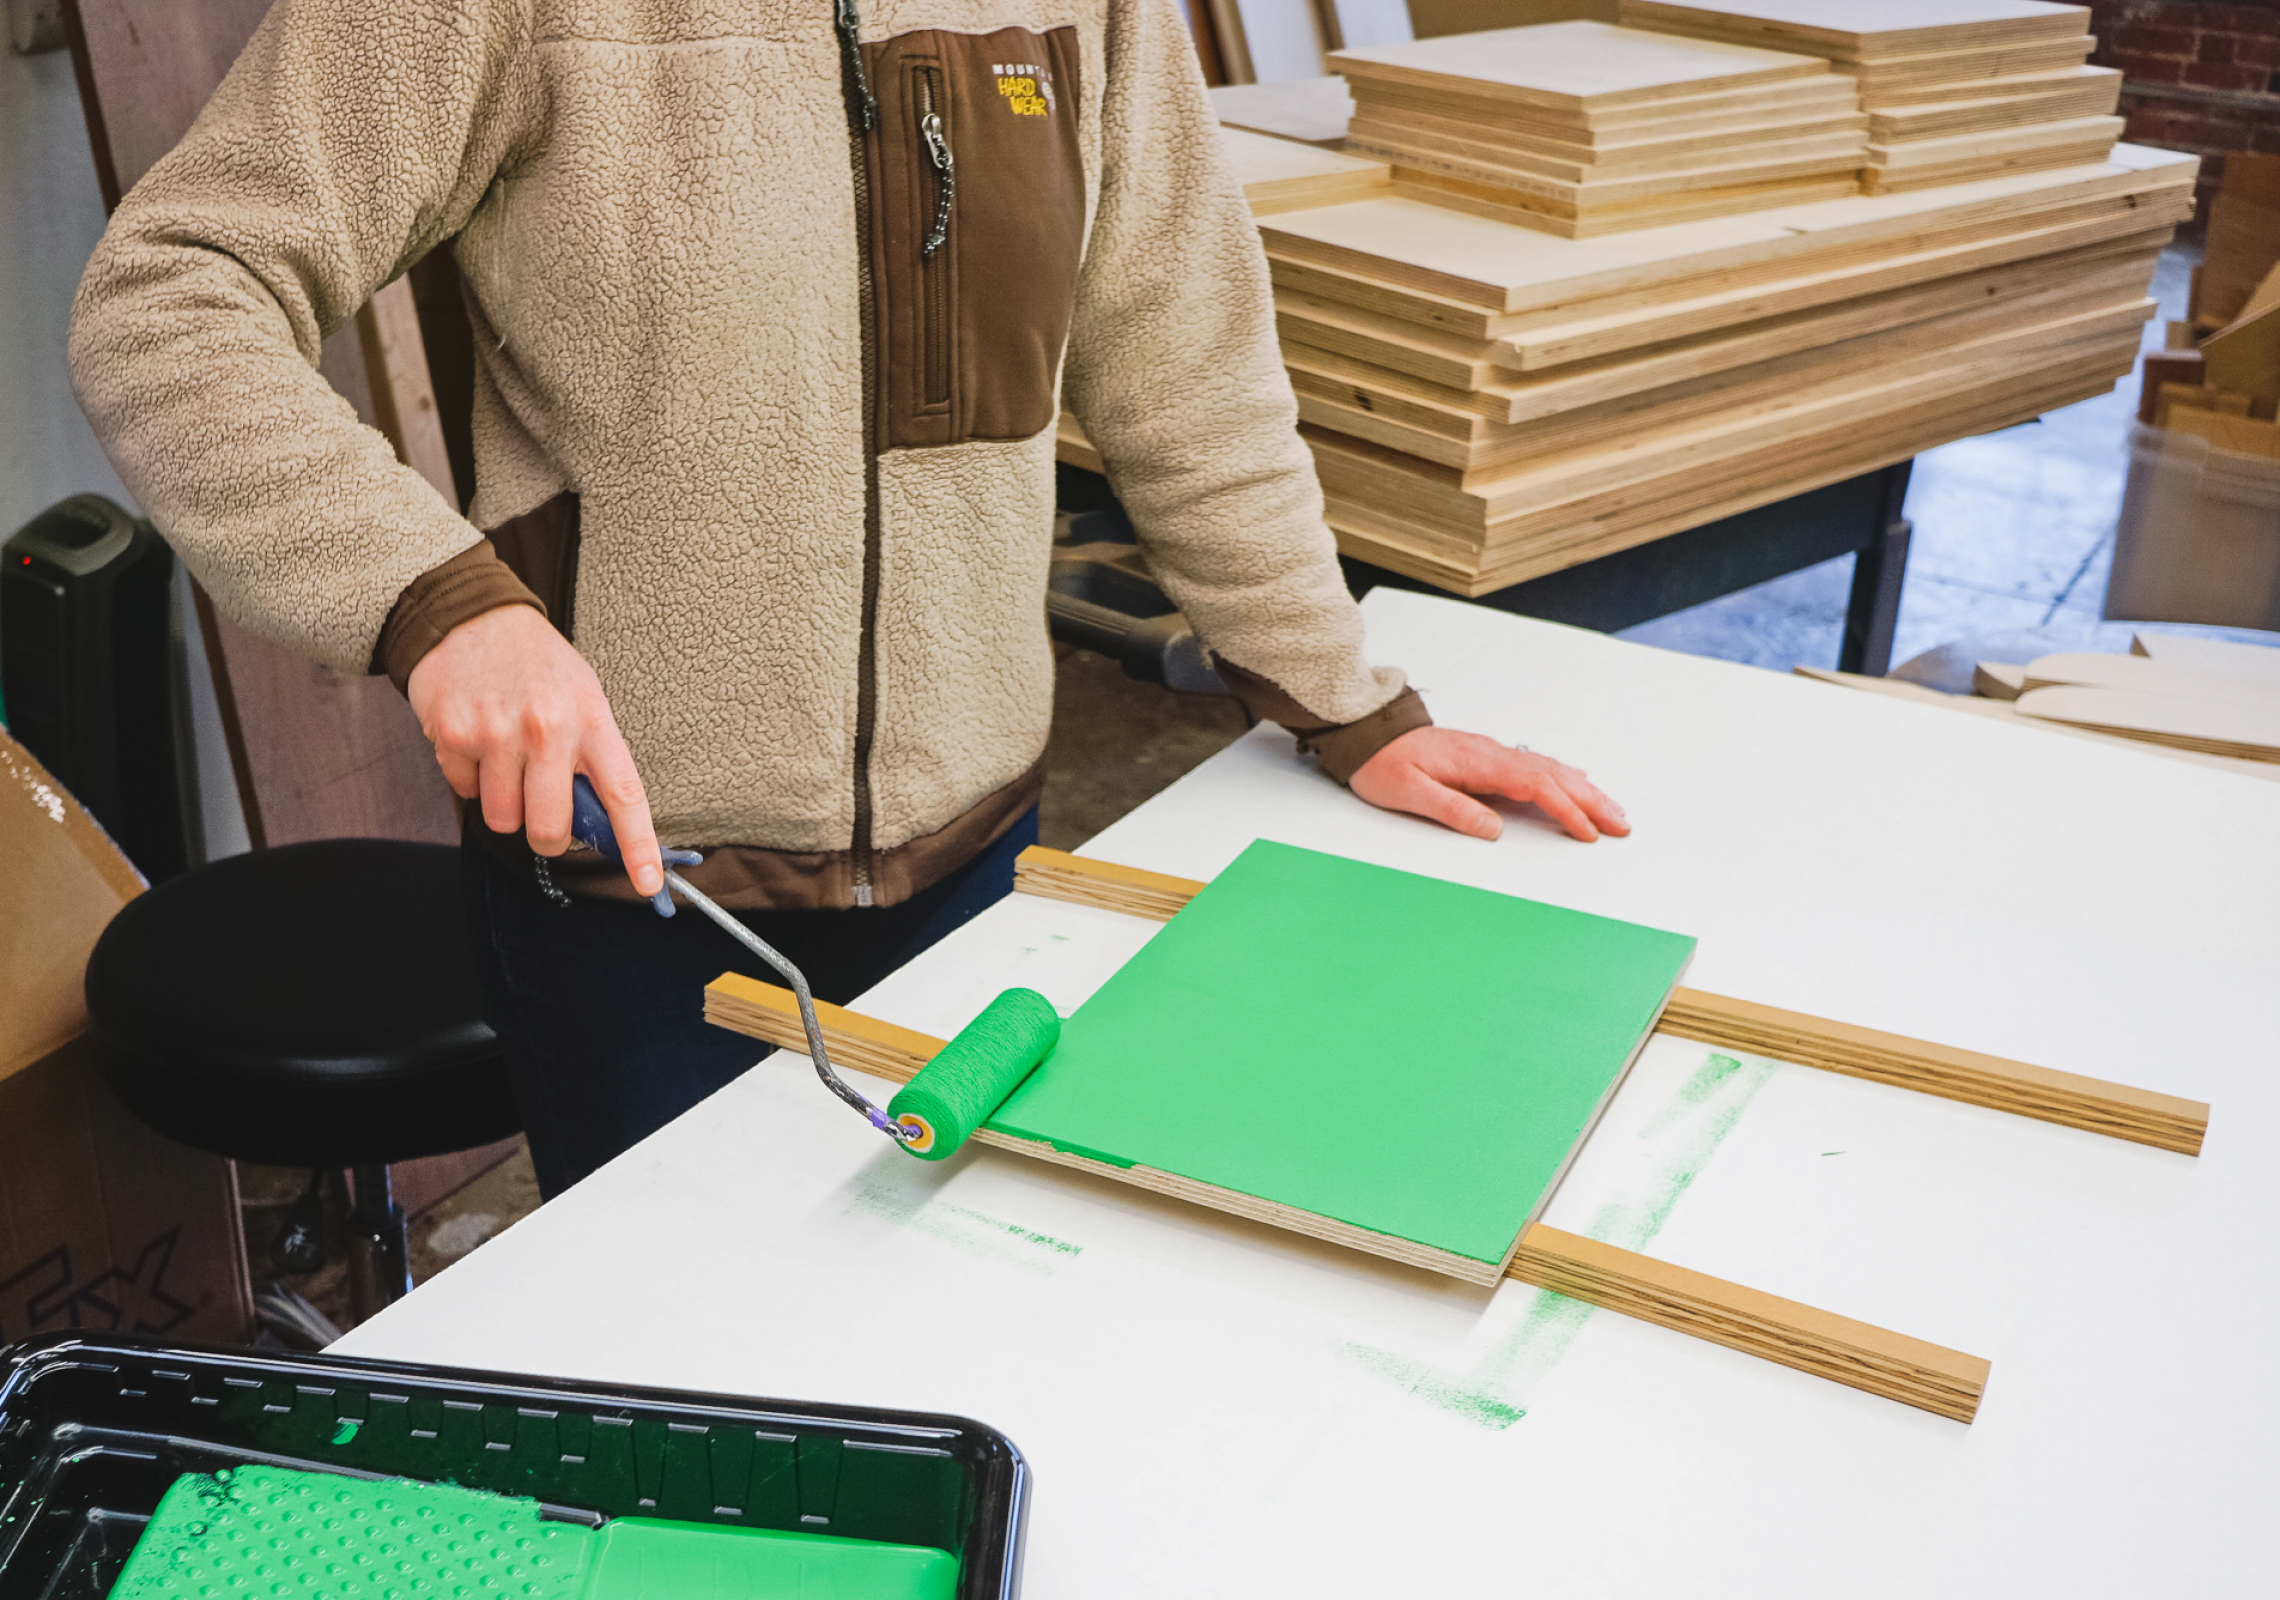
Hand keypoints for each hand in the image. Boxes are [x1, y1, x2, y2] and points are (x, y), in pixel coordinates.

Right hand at [407, 603, 664, 895]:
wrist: (471, 616)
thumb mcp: (584, 698)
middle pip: (549, 828)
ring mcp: (498, 733)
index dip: (638, 846)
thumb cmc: (538, 666)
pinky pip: (463, 791)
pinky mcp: (453, 734)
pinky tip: (476, 740)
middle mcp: (548, 729)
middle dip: (546, 835)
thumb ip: (593, 758)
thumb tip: (599, 827)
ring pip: (502, 819)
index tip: (648, 885)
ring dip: (504, 803)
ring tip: (506, 759)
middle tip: (541, 811)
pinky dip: (469, 777)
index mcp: (593, 721)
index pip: (624, 796)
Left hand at [1349, 727, 1628, 843]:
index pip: (1535, 786)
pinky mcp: (1488, 756)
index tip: (1588, 832)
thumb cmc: (1384, 762)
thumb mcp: (1409, 792)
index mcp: (1479, 762)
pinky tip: (1576, 782)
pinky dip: (1564, 777)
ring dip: (1584, 790)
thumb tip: (1493, 830)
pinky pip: (1537, 766)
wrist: (1369, 732)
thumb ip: (1452, 809)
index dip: (1566, 810)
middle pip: (1554, 776)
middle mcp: (1493, 753)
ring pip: (1551, 769)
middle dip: (1592, 801)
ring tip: (1612, 810)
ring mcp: (1493, 752)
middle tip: (1622, 824)